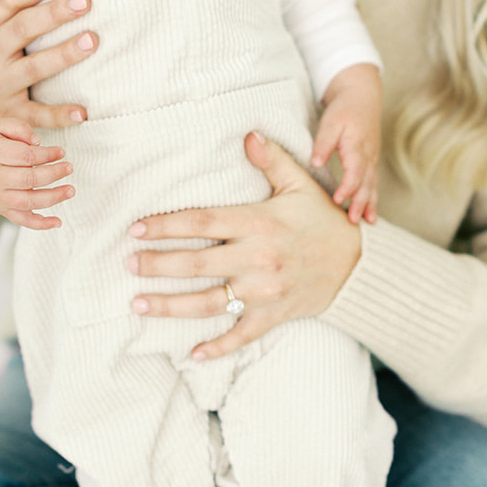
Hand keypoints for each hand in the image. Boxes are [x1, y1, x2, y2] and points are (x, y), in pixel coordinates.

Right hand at [0, 0, 97, 129]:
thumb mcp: (0, 39)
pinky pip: (37, 114)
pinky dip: (59, 114)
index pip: (8, 2)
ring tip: (91, 41)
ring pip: (32, 68)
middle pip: (22, 29)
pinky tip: (82, 112)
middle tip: (85, 1)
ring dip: (63, 54)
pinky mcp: (10, 114)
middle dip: (54, 14)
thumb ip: (24, 15)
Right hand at [0, 119, 74, 229]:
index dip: (47, 154)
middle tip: (69, 167)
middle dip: (53, 174)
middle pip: (29, 179)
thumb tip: (38, 143)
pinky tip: (58, 222)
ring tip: (70, 190)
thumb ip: (18, 128)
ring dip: (53, 197)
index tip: (61, 151)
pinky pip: (20, 220)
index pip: (25, 156)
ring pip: (27, 201)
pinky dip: (40, 224)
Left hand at [126, 133, 361, 358]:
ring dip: (170, 305)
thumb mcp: (300, 185)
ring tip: (138, 302)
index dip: (167, 225)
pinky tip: (192, 353)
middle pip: (196, 263)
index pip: (202, 222)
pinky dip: (217, 346)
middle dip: (158, 264)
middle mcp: (258, 259)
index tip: (137, 228)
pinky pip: (241, 336)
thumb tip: (247, 134)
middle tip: (128, 264)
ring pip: (209, 302)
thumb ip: (272, 160)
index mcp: (259, 223)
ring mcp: (264, 292)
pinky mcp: (272, 316)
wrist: (358, 265)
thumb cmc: (322, 220)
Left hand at [311, 63, 381, 224]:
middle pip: (366, 183)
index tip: (337, 200)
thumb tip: (315, 162)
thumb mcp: (331, 121)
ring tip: (367, 222)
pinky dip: (373, 199)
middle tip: (353, 221)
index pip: (355, 171)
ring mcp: (372, 159)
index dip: (347, 187)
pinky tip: (370, 214)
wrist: (362, 95)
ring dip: (370, 204)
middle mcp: (368, 155)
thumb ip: (323, 143)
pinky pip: (373, 183)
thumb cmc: (344, 109)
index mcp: (357, 146)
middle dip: (361, 203)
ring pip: (372, 185)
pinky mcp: (371, 161)